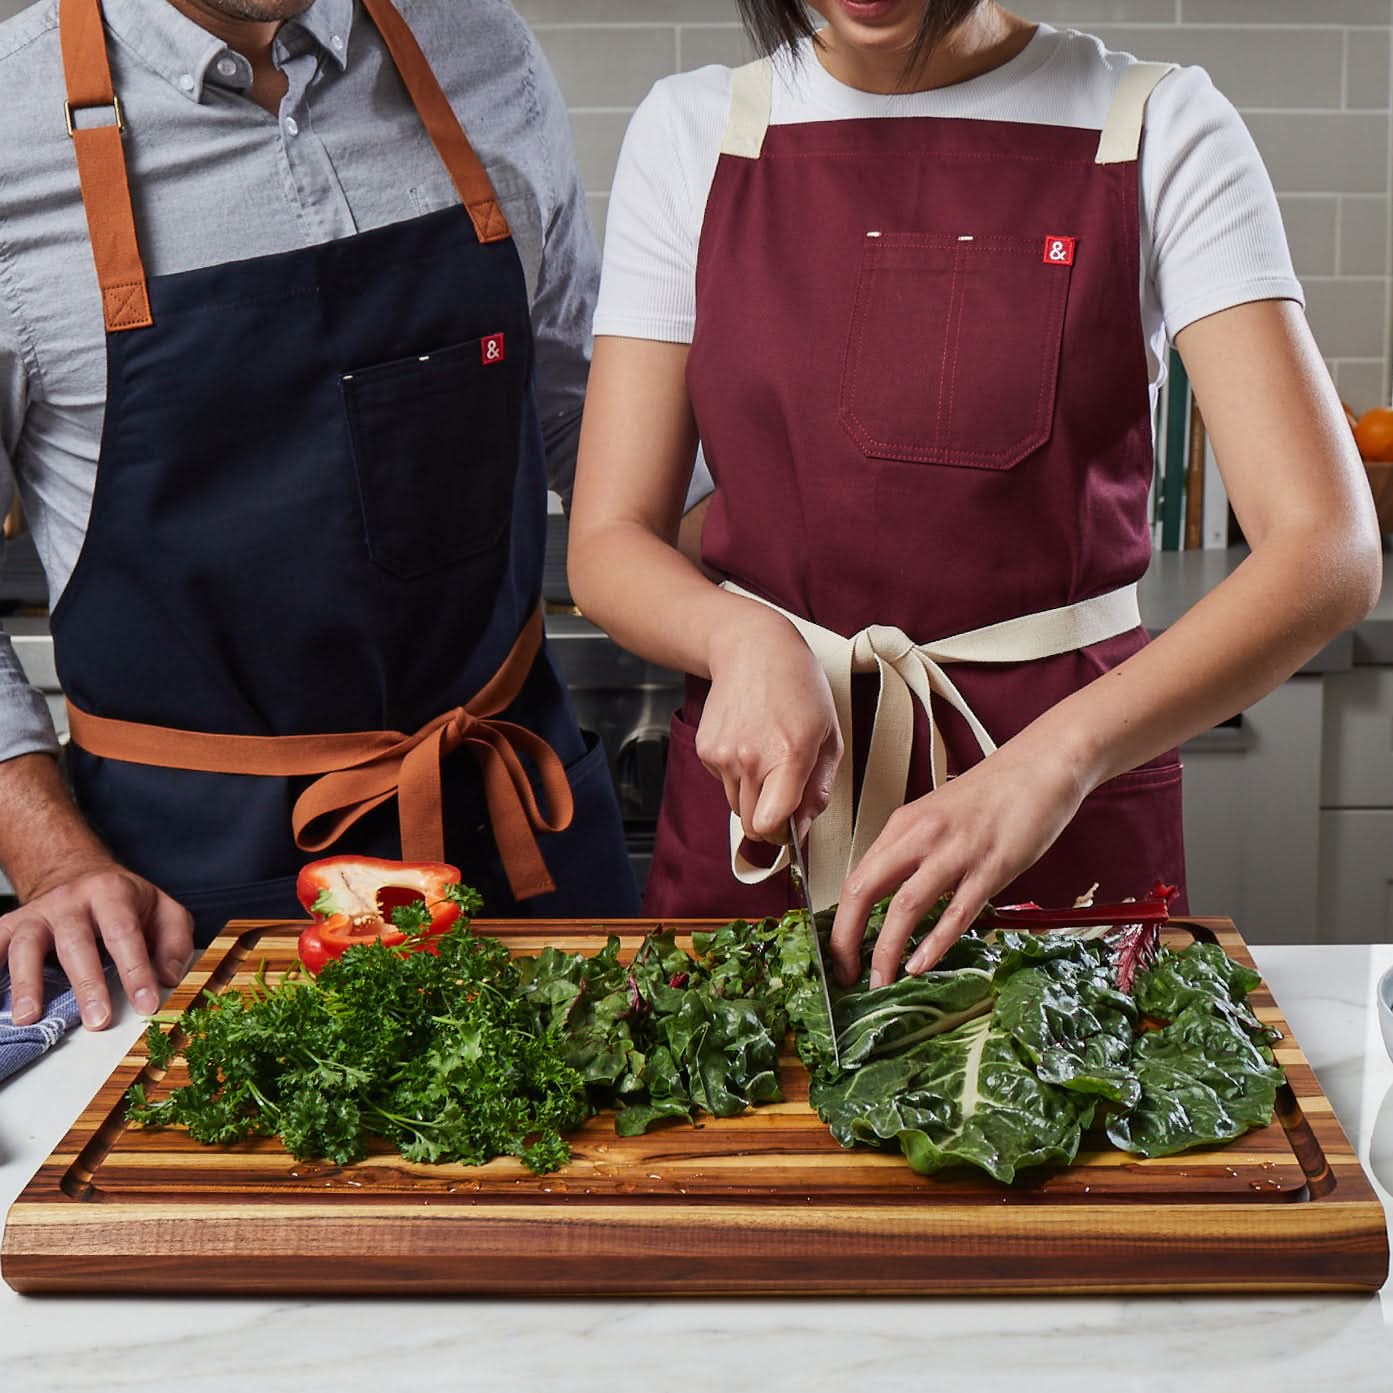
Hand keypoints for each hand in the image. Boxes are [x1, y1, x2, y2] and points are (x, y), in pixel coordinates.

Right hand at [1, 863, 193, 1029]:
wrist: (77, 872)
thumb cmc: (125, 901)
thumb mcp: (163, 909)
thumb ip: (174, 941)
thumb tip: (169, 978)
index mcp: (112, 894)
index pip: (124, 934)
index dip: (136, 971)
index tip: (146, 1005)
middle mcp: (71, 901)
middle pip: (76, 942)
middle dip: (87, 984)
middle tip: (98, 1020)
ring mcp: (38, 913)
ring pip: (27, 945)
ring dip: (27, 983)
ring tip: (29, 1018)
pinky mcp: (12, 925)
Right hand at [698, 605, 842, 843]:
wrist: (752, 649)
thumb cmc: (798, 688)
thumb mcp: (829, 736)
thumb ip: (819, 789)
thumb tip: (803, 828)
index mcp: (788, 756)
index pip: (770, 824)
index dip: (781, 836)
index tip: (791, 828)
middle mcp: (750, 758)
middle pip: (752, 825)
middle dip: (769, 820)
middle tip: (784, 794)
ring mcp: (723, 755)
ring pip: (737, 805)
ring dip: (753, 795)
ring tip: (767, 757)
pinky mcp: (705, 749)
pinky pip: (722, 783)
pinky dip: (735, 774)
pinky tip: (749, 742)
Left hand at [828, 740, 1085, 987]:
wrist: (1041, 766)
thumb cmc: (992, 796)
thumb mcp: (937, 819)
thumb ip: (912, 853)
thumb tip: (888, 898)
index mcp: (903, 825)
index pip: (855, 880)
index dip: (839, 923)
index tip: (839, 955)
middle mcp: (921, 836)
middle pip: (864, 892)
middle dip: (847, 940)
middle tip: (847, 975)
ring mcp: (956, 851)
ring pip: (905, 907)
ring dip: (886, 951)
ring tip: (880, 982)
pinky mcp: (992, 866)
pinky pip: (956, 911)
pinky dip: (935, 943)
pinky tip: (920, 965)